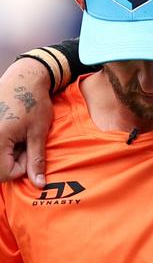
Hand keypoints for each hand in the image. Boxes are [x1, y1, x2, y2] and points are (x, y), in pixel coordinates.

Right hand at [0, 58, 52, 187]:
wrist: (24, 78)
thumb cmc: (34, 103)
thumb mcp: (38, 133)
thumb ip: (36, 160)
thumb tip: (39, 184)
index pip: (5, 173)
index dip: (23, 167)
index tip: (31, 149)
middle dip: (13, 159)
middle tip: (25, 142)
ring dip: (7, 152)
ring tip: (18, 135)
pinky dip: (4, 144)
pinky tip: (11, 131)